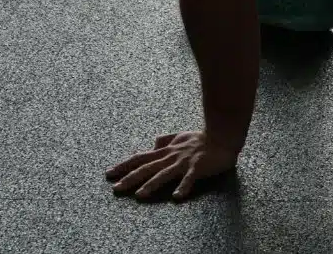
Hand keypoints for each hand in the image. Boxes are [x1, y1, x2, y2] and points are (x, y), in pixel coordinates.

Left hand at [105, 131, 239, 201]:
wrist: (223, 135)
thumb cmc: (202, 137)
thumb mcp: (180, 135)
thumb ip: (166, 139)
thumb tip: (153, 142)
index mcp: (166, 151)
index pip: (140, 158)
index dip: (124, 165)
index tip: (109, 174)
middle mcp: (171, 157)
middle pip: (147, 168)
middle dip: (130, 178)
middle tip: (116, 189)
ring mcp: (184, 162)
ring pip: (164, 174)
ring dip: (152, 184)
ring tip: (140, 195)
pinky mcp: (198, 167)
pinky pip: (189, 178)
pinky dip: (183, 187)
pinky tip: (176, 197)